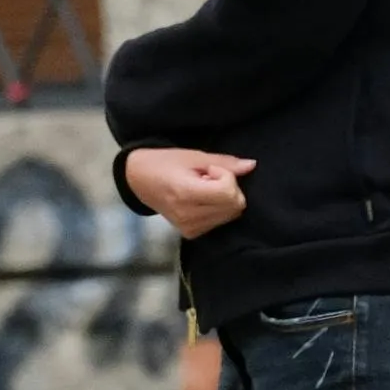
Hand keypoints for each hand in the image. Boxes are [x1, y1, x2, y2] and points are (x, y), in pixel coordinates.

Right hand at [123, 146, 254, 238]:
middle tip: (207, 178)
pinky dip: (218, 208)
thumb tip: (251, 165)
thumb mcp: (193, 156)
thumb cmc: (164, 163)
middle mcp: (187, 216)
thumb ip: (224, 163)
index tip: (210, 170)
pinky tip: (201, 200)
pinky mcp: (191, 233)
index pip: (228, 193)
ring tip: (203, 189)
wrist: (138, 180)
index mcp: (185, 194)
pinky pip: (221, 220)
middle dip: (228, 188)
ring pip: (231, 214)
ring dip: (224, 198)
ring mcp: (189, 228)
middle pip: (235, 205)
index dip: (226, 176)